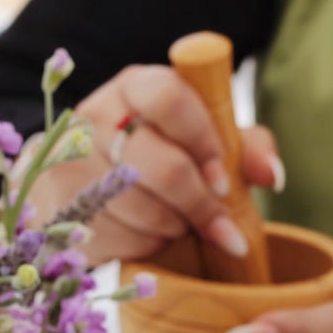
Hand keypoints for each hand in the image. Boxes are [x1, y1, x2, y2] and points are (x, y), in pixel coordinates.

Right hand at [28, 64, 283, 264]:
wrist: (73, 188)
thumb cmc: (156, 157)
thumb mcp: (202, 142)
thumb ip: (244, 148)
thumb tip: (271, 175)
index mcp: (134, 87)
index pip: (169, 97)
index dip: (203, 141)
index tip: (224, 176)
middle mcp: (96, 117)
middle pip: (162, 165)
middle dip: (202, 205)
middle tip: (224, 227)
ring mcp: (71, 164)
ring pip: (145, 209)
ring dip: (177, 227)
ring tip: (182, 225)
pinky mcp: (61, 210)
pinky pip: (123, 239)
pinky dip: (149, 245)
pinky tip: (150, 235)